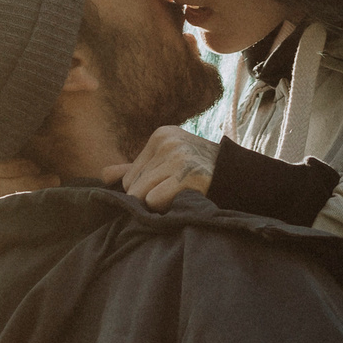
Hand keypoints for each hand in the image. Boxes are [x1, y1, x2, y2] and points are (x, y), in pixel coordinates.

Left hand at [104, 125, 219, 211]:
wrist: (239, 177)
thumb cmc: (198, 172)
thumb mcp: (165, 164)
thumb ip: (134, 169)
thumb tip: (103, 176)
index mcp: (160, 135)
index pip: (129, 177)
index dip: (145, 190)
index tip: (170, 186)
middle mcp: (168, 142)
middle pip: (132, 187)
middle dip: (149, 198)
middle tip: (175, 194)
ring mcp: (179, 157)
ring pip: (141, 195)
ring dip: (159, 204)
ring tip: (180, 195)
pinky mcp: (189, 174)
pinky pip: (154, 200)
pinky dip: (166, 207)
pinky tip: (184, 199)